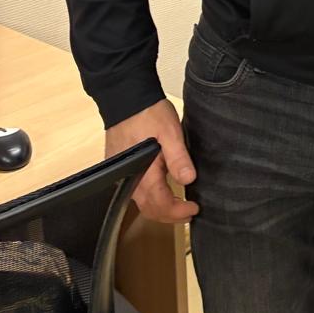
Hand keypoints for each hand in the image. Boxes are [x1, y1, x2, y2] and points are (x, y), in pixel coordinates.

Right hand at [105, 98, 198, 224]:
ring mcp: (122, 174)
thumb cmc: (147, 112)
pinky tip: (161, 191)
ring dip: (159, 208)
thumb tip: (188, 179)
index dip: (178, 212)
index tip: (194, 209)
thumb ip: (178, 158)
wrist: (125, 97)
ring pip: (140, 202)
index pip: (160, 205)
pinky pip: (134, 191)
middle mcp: (128, 178)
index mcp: (142, 172)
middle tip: (188, 211)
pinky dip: (150, 198)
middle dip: (169, 215)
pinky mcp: (119, 167)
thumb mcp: (170, 132)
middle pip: (148, 209)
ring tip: (177, 204)